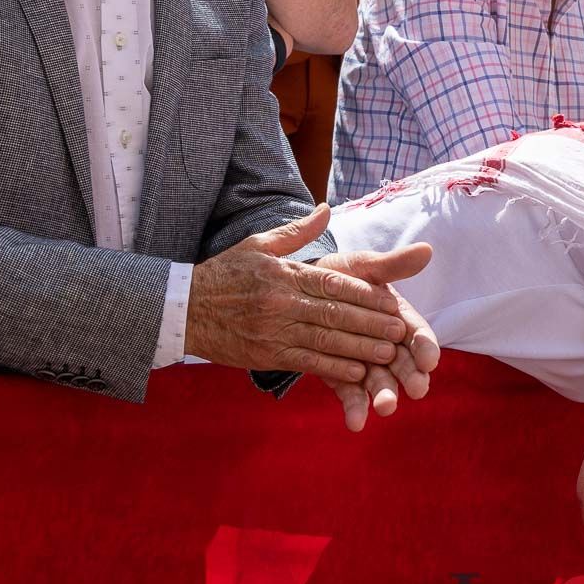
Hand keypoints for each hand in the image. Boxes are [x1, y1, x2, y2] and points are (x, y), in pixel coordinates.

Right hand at [186, 204, 405, 385]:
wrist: (183, 309)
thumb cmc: (226, 274)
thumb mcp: (258, 245)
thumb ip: (296, 232)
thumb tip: (326, 209)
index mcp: (284, 273)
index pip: (332, 283)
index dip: (364, 294)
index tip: (390, 299)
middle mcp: (282, 302)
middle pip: (335, 314)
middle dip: (371, 324)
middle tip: (400, 330)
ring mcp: (275, 330)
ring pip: (325, 341)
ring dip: (360, 349)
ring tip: (388, 354)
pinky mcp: (267, 354)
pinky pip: (307, 362)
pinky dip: (333, 369)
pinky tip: (357, 373)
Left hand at [314, 246, 440, 430]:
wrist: (296, 290)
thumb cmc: (336, 275)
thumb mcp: (362, 267)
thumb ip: (392, 264)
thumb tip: (426, 250)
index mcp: (396, 316)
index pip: (416, 333)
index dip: (425, 346)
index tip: (429, 359)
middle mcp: (385, 342)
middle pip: (404, 362)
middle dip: (411, 376)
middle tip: (416, 389)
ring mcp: (364, 362)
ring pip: (380, 381)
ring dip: (385, 394)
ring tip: (385, 407)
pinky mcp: (342, 377)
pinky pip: (351, 393)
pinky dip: (355, 407)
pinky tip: (355, 422)